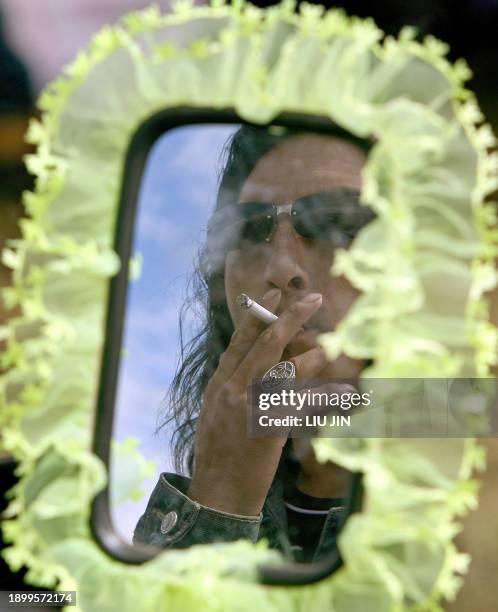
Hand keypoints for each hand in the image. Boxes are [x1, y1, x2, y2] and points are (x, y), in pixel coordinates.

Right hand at [187, 289, 329, 515]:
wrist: (217, 493)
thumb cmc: (219, 454)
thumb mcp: (216, 412)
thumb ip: (233, 386)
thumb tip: (253, 364)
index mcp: (219, 384)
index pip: (239, 341)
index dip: (258, 314)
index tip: (275, 293)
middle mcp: (232, 389)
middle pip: (264, 344)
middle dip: (289, 318)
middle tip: (311, 298)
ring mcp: (250, 407)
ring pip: (286, 368)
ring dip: (312, 356)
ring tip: (329, 348)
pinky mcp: (269, 427)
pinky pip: (303, 403)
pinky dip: (327, 395)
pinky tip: (346, 391)